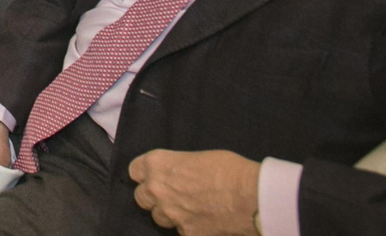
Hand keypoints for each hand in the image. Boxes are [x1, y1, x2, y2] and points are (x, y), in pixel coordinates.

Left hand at [129, 149, 259, 235]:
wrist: (250, 197)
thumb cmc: (229, 169)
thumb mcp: (198, 157)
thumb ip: (178, 167)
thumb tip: (179, 174)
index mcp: (158, 165)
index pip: (134, 170)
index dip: (144, 173)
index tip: (153, 175)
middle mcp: (158, 190)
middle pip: (141, 197)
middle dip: (152, 196)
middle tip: (169, 194)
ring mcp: (171, 215)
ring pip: (158, 217)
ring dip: (168, 213)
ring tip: (187, 208)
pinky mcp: (187, 234)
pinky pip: (180, 231)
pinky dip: (189, 227)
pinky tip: (203, 221)